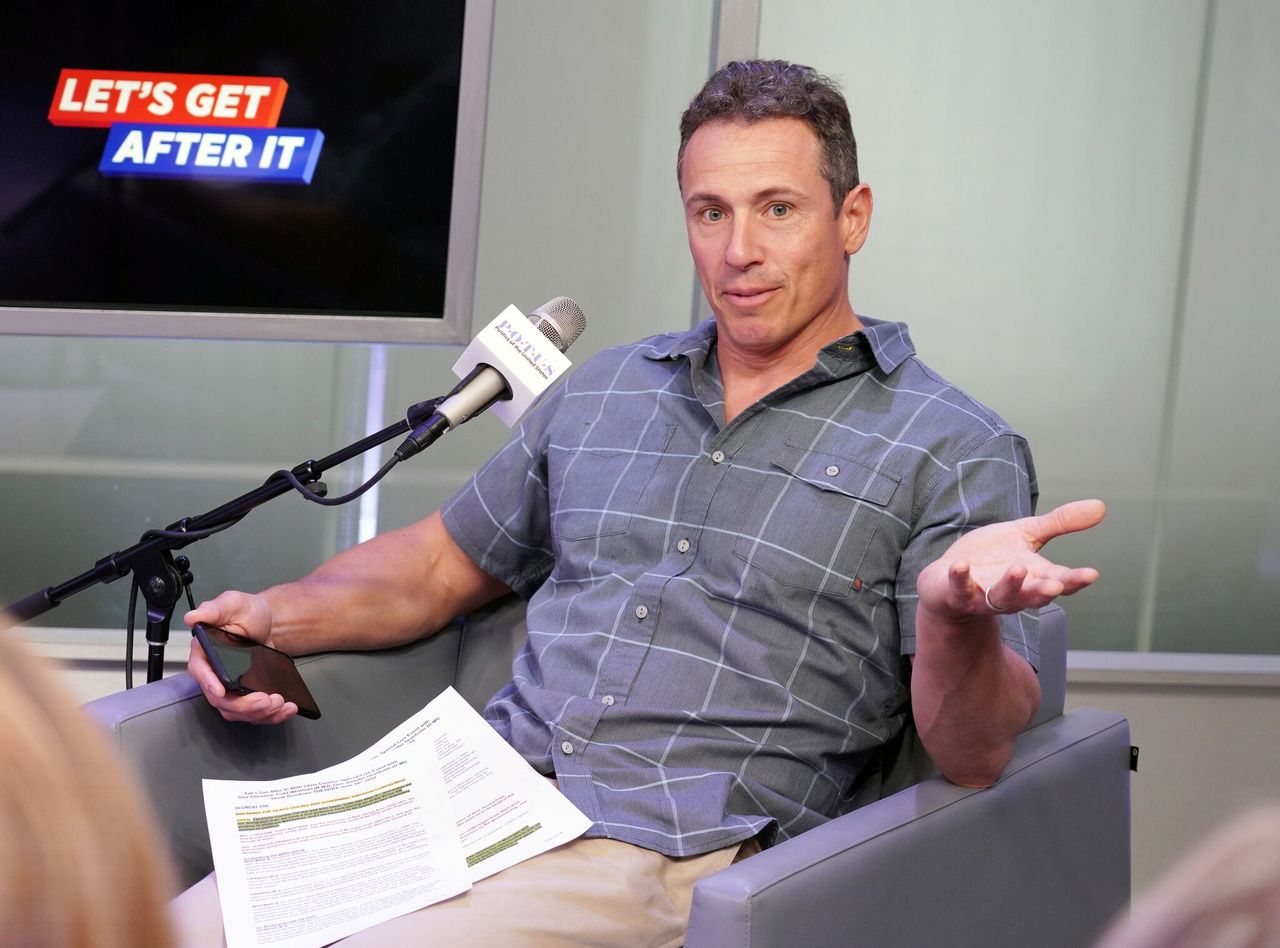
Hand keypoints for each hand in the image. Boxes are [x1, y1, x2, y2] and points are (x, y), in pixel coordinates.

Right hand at [184, 590, 297, 724]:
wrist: (266, 620)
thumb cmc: (245, 610)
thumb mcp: (231, 603)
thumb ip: (212, 610)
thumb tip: (193, 617)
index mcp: (204, 653)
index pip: (201, 672)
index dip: (209, 683)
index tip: (222, 691)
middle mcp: (214, 674)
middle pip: (221, 700)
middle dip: (244, 705)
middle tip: (267, 700)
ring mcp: (230, 687)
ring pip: (238, 711)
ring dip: (259, 714)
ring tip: (281, 705)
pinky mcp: (246, 693)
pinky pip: (254, 712)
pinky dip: (271, 715)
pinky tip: (287, 709)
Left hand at [917, 499, 1105, 620]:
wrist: (948, 578)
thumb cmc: (992, 558)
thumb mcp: (1027, 534)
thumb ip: (1060, 523)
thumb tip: (1101, 506)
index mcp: (1034, 576)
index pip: (1060, 580)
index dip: (1075, 579)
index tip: (1091, 574)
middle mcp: (1014, 591)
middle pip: (1034, 594)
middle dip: (1045, 590)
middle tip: (1057, 585)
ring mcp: (985, 595)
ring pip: (1001, 596)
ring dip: (1010, 585)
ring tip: (1017, 569)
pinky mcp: (957, 592)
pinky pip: (959, 588)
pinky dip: (961, 577)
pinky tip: (961, 564)